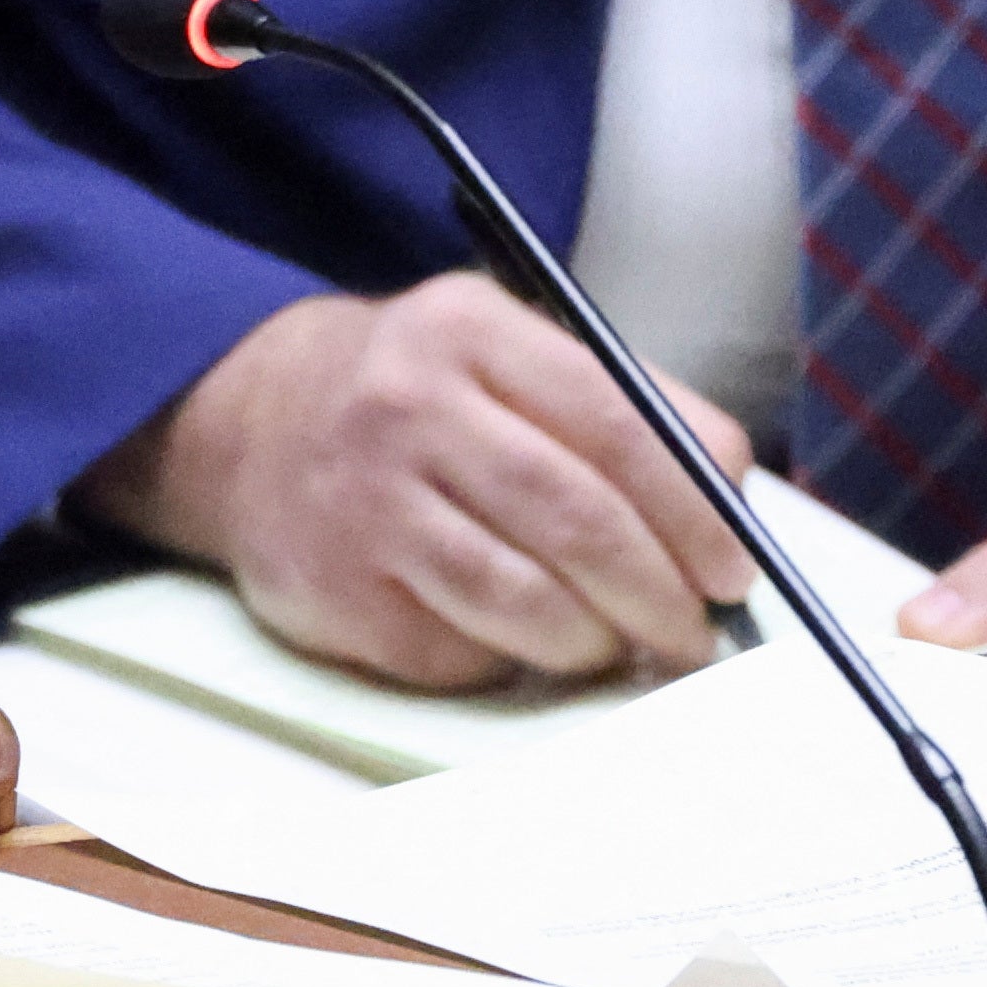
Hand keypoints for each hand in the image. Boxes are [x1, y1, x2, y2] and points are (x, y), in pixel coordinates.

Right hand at [75, 278, 757, 689]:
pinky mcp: (337, 591)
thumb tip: (728, 500)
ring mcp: (365, 503)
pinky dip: (509, 658)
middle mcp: (408, 406)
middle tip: (694, 632)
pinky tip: (517, 639)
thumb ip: (619, 406)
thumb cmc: (421, 397)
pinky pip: (457, 650)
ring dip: (592, 640)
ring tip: (615, 644)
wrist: (253, 426)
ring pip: (521, 600)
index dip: (693, 509)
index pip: (616, 422)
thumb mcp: (509, 350)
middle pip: (574, 518)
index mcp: (470, 329)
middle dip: (657, 592)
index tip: (733, 568)